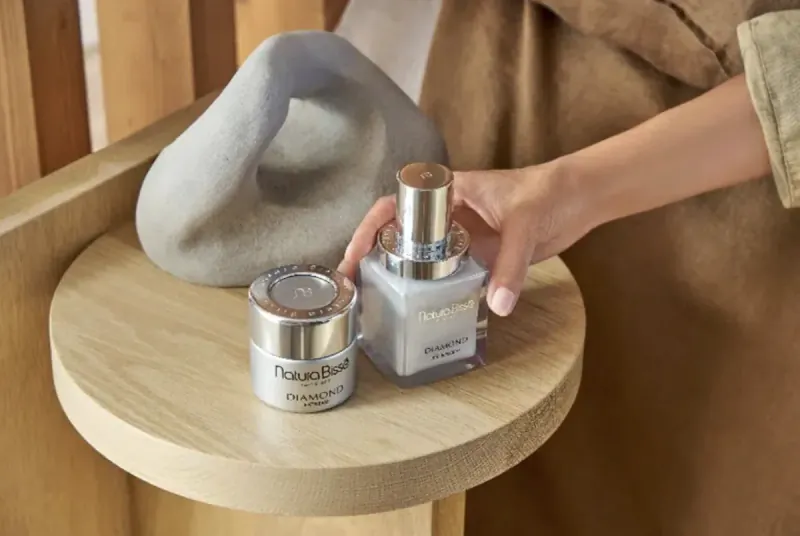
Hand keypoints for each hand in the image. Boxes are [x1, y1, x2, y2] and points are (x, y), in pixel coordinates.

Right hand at [336, 160, 596, 315]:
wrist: (578, 199)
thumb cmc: (548, 192)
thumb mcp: (525, 224)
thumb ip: (511, 264)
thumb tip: (498, 304)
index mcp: (448, 193)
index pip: (396, 205)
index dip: (370, 228)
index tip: (354, 255)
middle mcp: (448, 217)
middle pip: (400, 235)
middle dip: (374, 257)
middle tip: (356, 287)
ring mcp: (462, 238)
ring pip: (421, 258)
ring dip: (401, 277)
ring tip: (377, 303)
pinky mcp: (479, 257)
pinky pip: (450, 275)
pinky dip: (436, 290)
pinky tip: (424, 309)